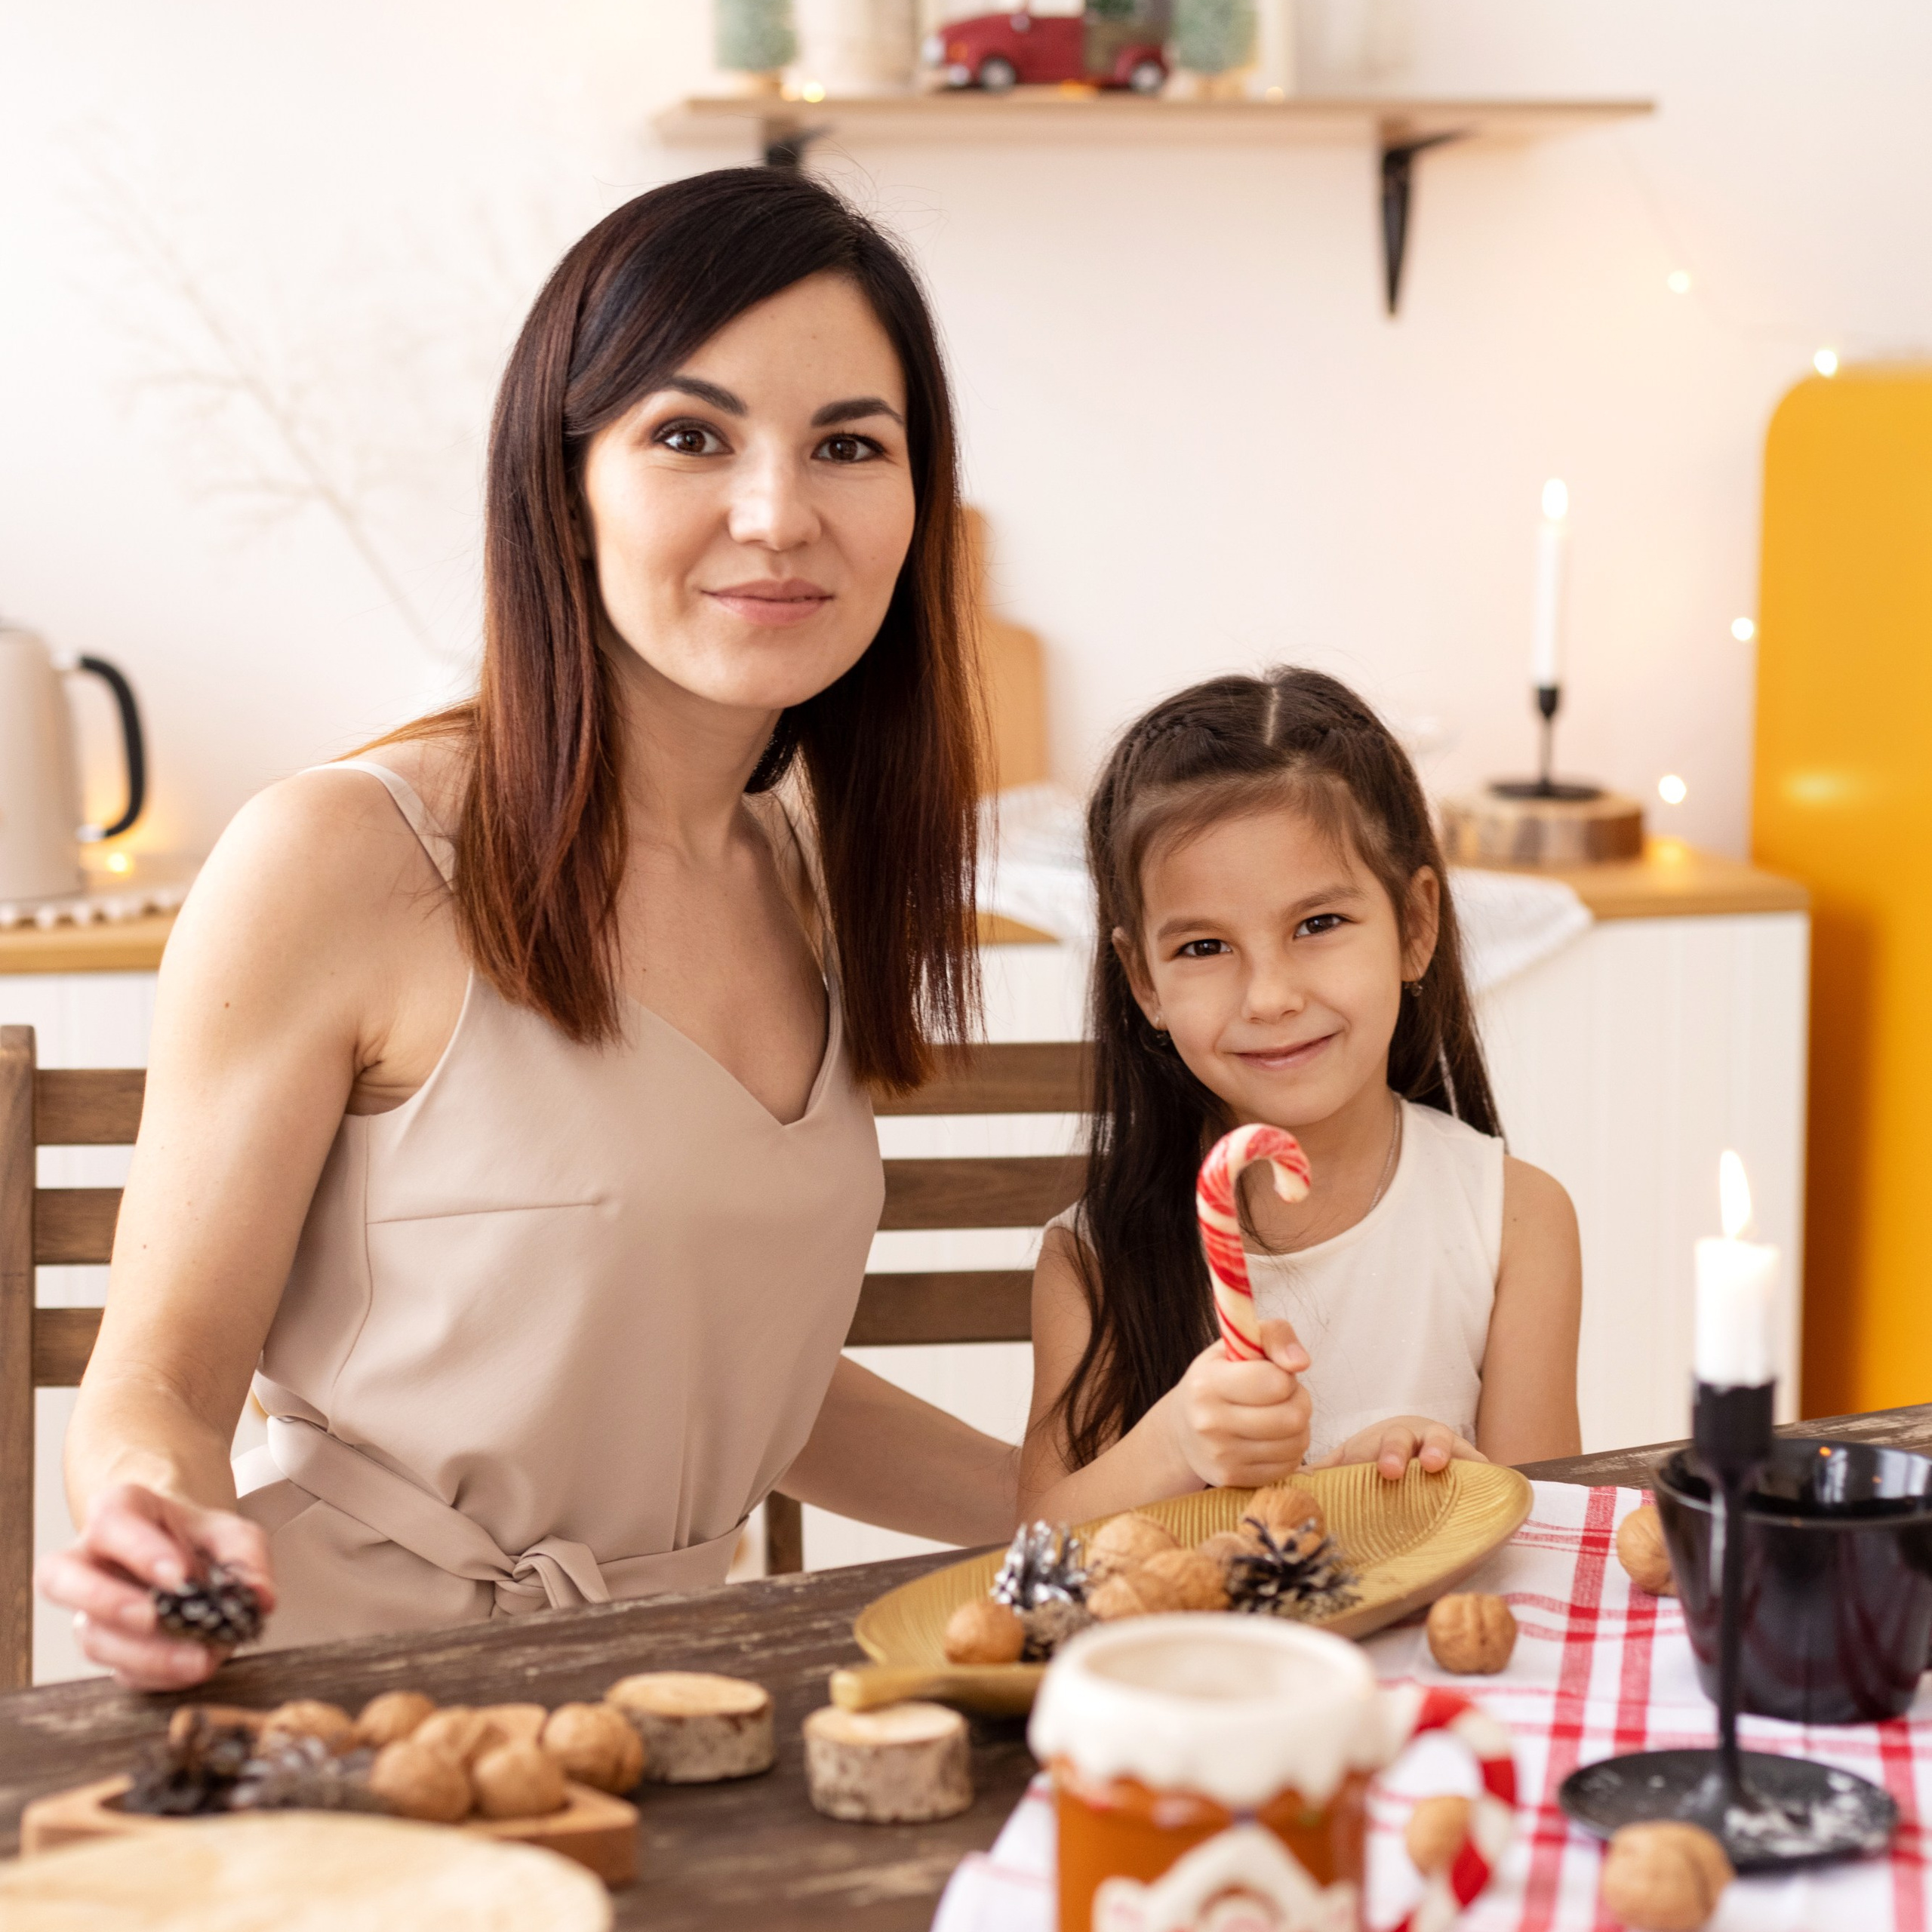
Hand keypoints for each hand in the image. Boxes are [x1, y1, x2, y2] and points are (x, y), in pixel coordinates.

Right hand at [35, 1483, 275, 1690]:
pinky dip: (157, 1674)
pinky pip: (117, 1668)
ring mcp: (89, 1608)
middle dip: (109, 1602)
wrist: (187, 1557)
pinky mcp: (105, 1647)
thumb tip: (259, 1597)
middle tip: (158, 1617)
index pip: (111, 1521)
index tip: (180, 1575)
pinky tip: (189, 1669)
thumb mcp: (233, 1532)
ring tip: (197, 1658)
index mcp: (119, 1512)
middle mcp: (88, 1559)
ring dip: (143, 1653)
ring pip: (91, 1634)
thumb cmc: (199, 1539)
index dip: (139, 1550)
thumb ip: (248, 1557)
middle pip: (61, 1578)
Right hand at [1160, 1319, 1311, 1489]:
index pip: (1276, 1382)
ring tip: (1278, 1415)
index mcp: (1207, 1383)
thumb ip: (1274, 1335)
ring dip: (1298, 1427)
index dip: (1286, 1375)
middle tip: (1283, 1396)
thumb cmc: (1218, 1378)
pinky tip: (1272, 1438)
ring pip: (1296, 1443)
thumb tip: (1301, 1362)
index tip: (1274, 1374)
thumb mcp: (1237, 1345)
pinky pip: (1289, 1466)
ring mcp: (1220, 1455)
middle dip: (1299, 1401)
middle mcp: (1210, 1422)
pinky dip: (1289, 1450)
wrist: (1181, 1429)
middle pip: (1292, 1417)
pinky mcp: (1232, 1478)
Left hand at [1310, 1416, 1486, 1480]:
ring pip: (1448, 1444)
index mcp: (1384, 1437)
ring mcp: (1445, 1447)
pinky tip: (1494, 1482)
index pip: (1384, 1442)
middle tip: (1399, 1471)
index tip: (1385, 1471)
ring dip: (1447, 1454)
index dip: (1386, 1454)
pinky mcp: (1470, 1463)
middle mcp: (1415, 1438)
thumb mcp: (1350, 1461)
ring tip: (1441, 1468)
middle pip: (1412, 1439)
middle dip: (1405, 1452)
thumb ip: (1325, 1472)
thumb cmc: (1377, 1455)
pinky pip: (1480, 1465)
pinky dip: (1486, 1472)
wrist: (1412, 1445)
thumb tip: (1289, 1484)